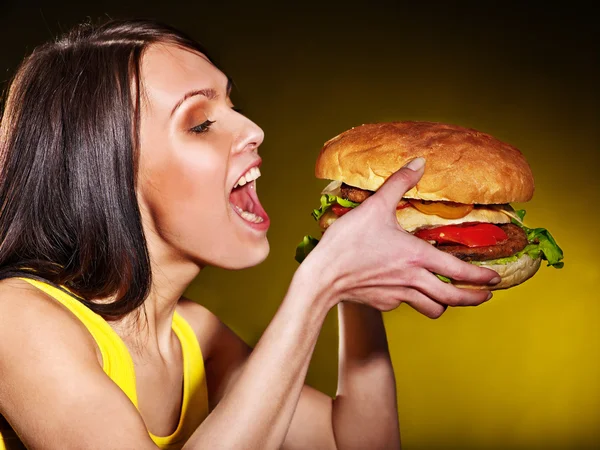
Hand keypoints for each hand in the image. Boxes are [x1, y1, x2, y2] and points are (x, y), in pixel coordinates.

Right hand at [304, 157, 499, 317]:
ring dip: (444, 304)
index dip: (482, 277)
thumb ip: (399, 183)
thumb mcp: (375, 206)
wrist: (322, 277)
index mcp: (417, 257)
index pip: (460, 272)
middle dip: (474, 298)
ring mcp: (398, 295)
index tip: (495, 278)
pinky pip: (406, 305)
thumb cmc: (348, 242)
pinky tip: (405, 289)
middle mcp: (413, 279)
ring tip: (449, 298)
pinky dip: (412, 300)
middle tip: (485, 295)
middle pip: (453, 298)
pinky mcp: (384, 303)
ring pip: (433, 309)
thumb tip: (419, 162)